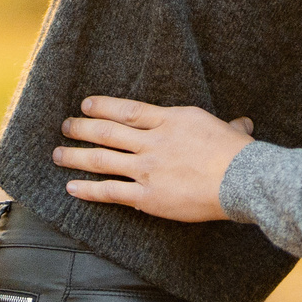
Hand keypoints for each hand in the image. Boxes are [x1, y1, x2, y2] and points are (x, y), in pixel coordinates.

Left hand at [56, 97, 256, 222]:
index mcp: (169, 121)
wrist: (240, 179)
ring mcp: (147, 169)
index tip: (86, 104)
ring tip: (58, 154)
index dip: (103, 106)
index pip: (127, 110)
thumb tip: (243, 125)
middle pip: (107, 132)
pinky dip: (89, 190)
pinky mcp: (148, 196)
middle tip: (65, 126)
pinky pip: (111, 192)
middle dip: (82, 128)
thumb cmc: (237, 154)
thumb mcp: (229, 131)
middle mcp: (152, 142)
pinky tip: (72, 188)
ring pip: (102, 160)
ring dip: (76, 156)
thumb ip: (228, 127)